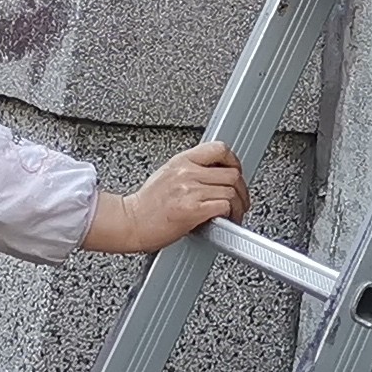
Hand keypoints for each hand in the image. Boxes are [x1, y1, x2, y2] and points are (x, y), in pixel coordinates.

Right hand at [89, 140, 250, 253]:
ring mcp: (190, 190)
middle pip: (232, 174)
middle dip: (241, 190)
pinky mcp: (191, 210)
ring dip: (238, 206)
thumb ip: (192, 171)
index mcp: (182, 160)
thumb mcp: (168, 175)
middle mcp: (187, 172)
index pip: (220, 149)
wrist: (129, 222)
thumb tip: (215, 176)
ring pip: (231, 191)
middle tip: (240, 201)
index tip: (236, 173)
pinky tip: (225, 221)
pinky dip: (230, 215)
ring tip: (234, 215)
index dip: (234, 162)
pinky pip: (223, 206)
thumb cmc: (145, 205)